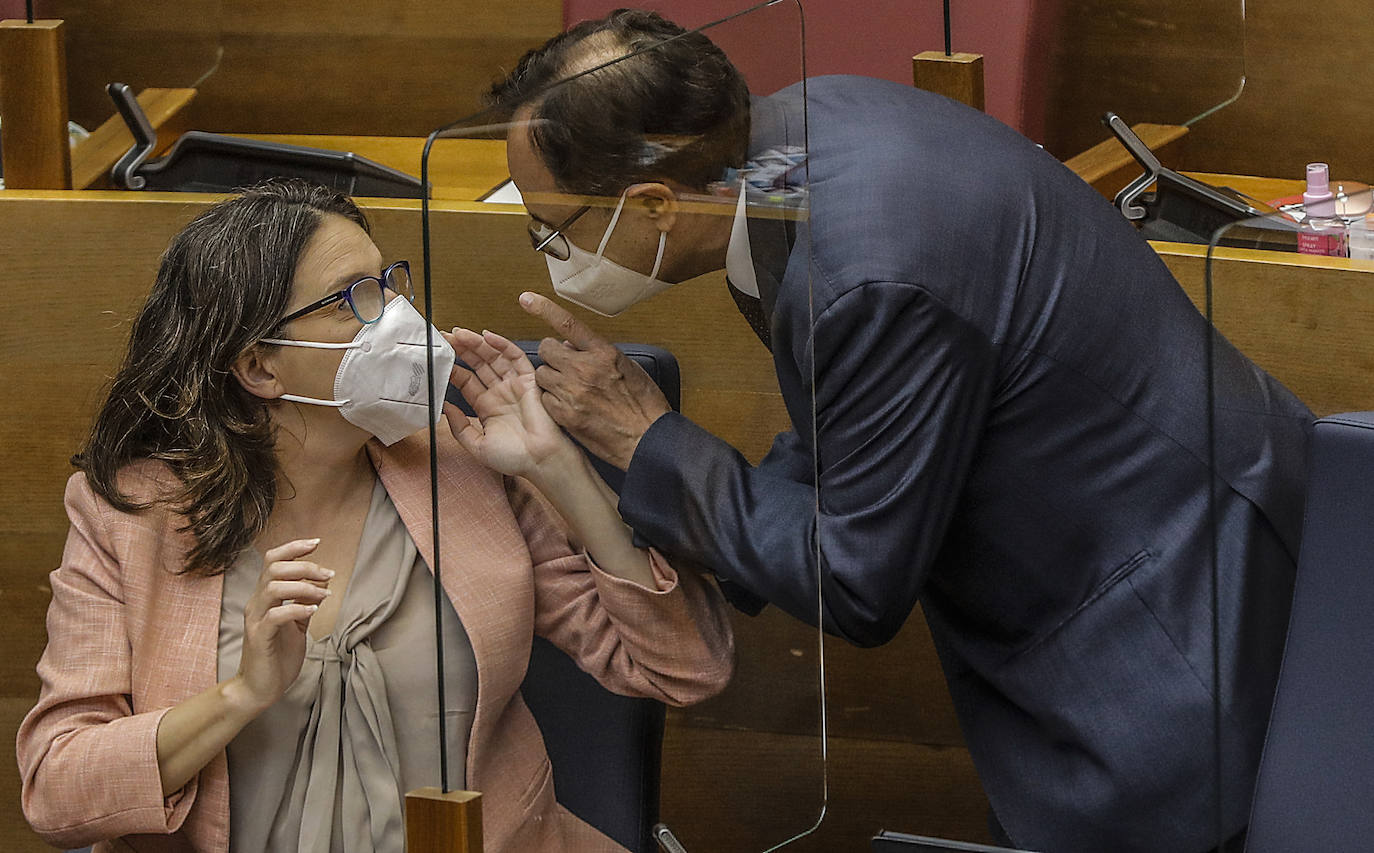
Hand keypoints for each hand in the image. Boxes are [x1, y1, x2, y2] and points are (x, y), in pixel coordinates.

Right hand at [235, 538, 331, 711]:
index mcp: (264, 598)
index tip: (316, 543)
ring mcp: (256, 620)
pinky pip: (276, 615)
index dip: (293, 548)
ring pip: (273, 587)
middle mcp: (257, 604)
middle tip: (328, 574)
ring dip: (303, 586)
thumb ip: (304, 605)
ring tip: (323, 593)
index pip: (272, 561)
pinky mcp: (259, 638)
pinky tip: (313, 610)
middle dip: (305, 566)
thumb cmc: (277, 657)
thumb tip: (320, 586)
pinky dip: (297, 608)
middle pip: (274, 568)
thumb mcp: (296, 626)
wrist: (259, 689)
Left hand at [442, 326, 576, 478]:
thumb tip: (445, 407)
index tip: (438, 357)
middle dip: (462, 349)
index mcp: (487, 407)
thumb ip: (459, 427)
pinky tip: (487, 336)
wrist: (540, 460)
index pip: (466, 380)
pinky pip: (516, 358)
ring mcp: (514, 385)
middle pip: (478, 364)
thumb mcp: (477, 446)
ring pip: (493, 357)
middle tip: (446, 337)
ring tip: (460, 334)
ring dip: (477, 344)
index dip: (452, 368)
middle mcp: (500, 392)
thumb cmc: (514, 458)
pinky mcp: (529, 381)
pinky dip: (503, 345)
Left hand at [519, 291, 671, 469]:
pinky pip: (544, 399)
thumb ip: (600, 355)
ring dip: (551, 379)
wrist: (647, 439)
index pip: (568, 324)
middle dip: (552, 356)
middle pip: (546, 349)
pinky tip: (569, 407)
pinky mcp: (565, 414)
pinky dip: (552, 401)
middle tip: (563, 366)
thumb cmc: (643, 406)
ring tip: (569, 390)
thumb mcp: (629, 369)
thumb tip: (575, 347)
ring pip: (542, 375)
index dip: (544, 309)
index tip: (527, 299)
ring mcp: (572, 391)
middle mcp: (585, 369)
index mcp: (604, 354)